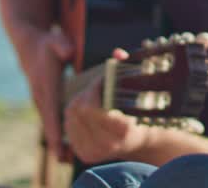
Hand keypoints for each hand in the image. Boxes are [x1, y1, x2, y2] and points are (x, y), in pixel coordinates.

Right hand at [26, 26, 74, 151]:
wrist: (28, 45)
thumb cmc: (47, 44)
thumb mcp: (56, 40)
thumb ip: (62, 45)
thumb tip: (69, 52)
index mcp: (46, 85)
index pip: (51, 111)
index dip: (56, 129)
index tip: (60, 147)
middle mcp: (40, 96)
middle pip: (49, 124)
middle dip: (57, 143)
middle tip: (66, 161)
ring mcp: (40, 100)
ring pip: (49, 124)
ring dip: (57, 141)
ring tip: (67, 159)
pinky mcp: (42, 101)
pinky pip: (50, 120)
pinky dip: (56, 133)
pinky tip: (65, 146)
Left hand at [63, 48, 155, 163]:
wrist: (136, 141)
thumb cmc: (137, 111)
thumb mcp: (137, 92)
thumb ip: (127, 69)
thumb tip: (117, 53)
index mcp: (124, 130)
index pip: (97, 105)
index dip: (97, 88)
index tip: (102, 79)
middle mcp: (109, 144)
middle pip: (82, 109)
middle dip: (88, 93)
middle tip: (96, 86)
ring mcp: (95, 151)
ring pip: (72, 116)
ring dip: (79, 102)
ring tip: (91, 97)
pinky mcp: (85, 154)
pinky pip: (69, 126)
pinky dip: (74, 115)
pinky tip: (84, 110)